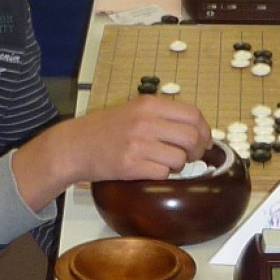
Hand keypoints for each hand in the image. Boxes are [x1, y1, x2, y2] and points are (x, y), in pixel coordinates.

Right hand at [72, 93, 212, 183]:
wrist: (74, 146)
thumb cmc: (105, 130)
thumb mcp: (134, 110)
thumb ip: (162, 116)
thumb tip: (197, 129)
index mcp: (148, 105)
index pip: (193, 114)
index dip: (205, 130)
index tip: (204, 141)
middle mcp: (145, 121)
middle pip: (191, 137)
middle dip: (197, 150)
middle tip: (190, 156)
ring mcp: (137, 144)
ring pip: (179, 159)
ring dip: (178, 165)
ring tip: (164, 163)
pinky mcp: (130, 165)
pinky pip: (162, 174)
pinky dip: (161, 175)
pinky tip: (149, 170)